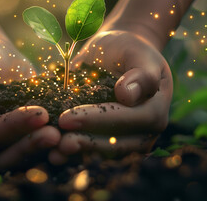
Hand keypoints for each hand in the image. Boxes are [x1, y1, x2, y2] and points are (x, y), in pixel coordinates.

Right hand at [0, 38, 59, 168]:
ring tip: (66, 138)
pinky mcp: (25, 146)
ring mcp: (5, 151)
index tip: (39, 114)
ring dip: (46, 150)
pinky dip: (56, 148)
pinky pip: (40, 152)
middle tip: (55, 134)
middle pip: (7, 155)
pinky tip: (73, 138)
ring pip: (26, 158)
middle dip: (32, 144)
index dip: (13, 127)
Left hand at [48, 30, 172, 164]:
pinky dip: (72, 154)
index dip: (96, 120)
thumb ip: (141, 74)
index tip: (67, 118)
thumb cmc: (130, 51)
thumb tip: (127, 95)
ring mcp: (125, 141)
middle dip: (84, 143)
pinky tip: (52, 154)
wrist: (119, 56)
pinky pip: (90, 151)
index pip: (124, 119)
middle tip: (58, 141)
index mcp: (154, 111)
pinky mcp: (107, 143)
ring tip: (53, 153)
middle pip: (114, 143)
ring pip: (101, 152)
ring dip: (77, 154)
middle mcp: (142, 132)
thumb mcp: (138, 53)